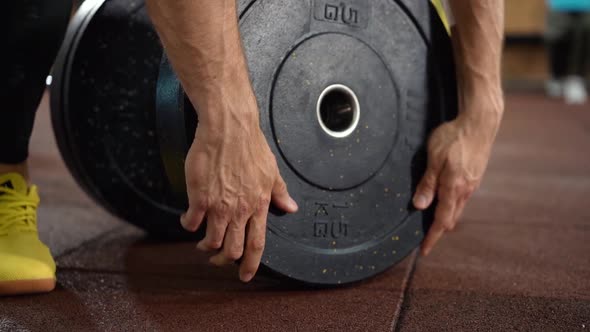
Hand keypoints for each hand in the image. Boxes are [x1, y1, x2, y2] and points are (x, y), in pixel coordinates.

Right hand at [180, 104, 297, 282]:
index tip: (244, 275)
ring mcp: (219, 206)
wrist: (229, 128)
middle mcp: (239, 210)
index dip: (250, 264)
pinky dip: (188, 226)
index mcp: (258, 205)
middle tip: (216, 259)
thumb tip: (290, 207)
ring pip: (211, 241)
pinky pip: (191, 223)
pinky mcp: (199, 197)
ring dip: (205, 245)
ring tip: (201, 239)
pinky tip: (188, 218)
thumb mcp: (271, 171)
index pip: (256, 245)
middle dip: (223, 260)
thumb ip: (279, 192)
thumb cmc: (250, 146)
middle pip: (232, 250)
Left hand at [412, 110, 499, 255]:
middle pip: (450, 219)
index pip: (441, 221)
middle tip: (425, 240)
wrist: (480, 123)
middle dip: (438, 231)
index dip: (432, 238)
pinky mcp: (474, 176)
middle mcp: (465, 190)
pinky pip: (461, 198)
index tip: (424, 251)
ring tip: (432, 223)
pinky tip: (444, 201)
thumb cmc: (454, 137)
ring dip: (445, 218)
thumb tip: (419, 206)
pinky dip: (451, 206)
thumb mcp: (434, 158)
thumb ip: (427, 183)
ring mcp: (472, 184)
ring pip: (457, 209)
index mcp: (454, 188)